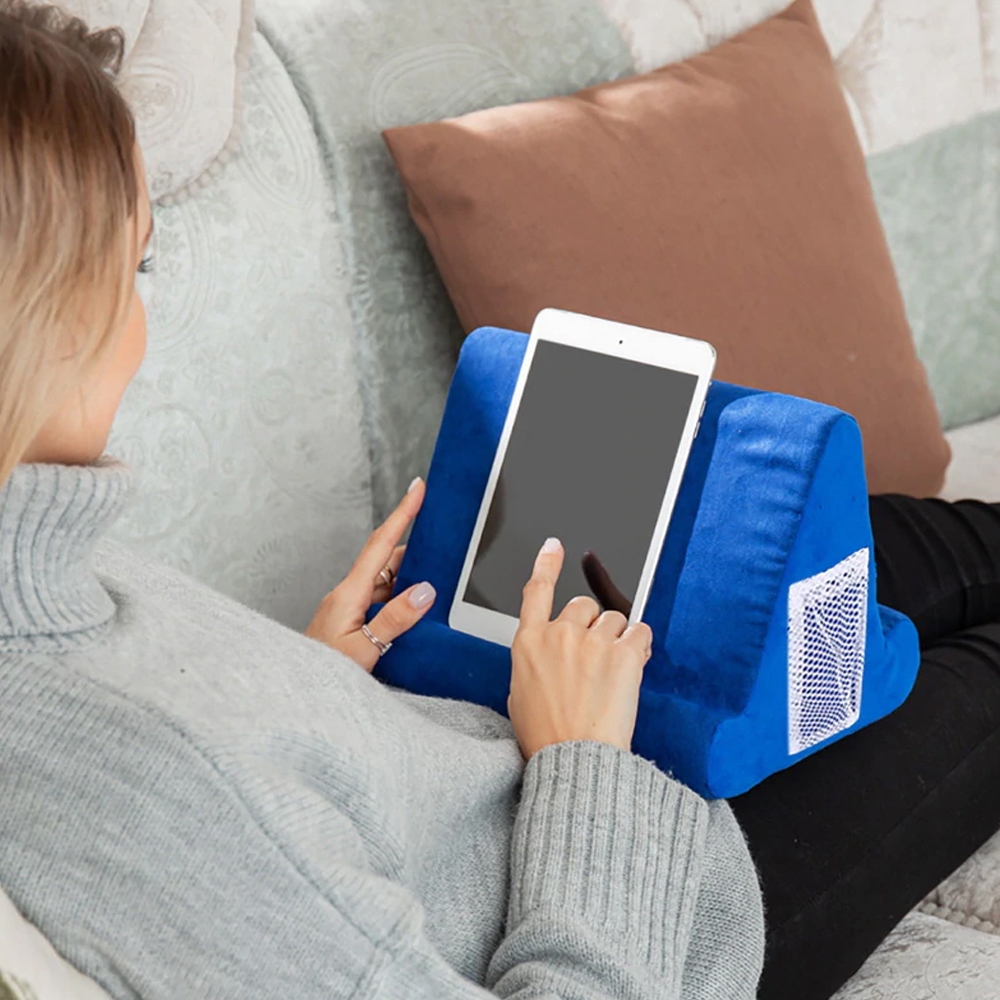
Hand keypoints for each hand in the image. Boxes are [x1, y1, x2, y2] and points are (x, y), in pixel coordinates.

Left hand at [306, 478, 436, 671]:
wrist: (295, 695)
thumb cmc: (322, 675)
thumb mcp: (364, 649)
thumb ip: (396, 619)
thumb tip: (425, 590)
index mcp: (348, 593)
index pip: (381, 544)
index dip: (402, 513)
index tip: (418, 488)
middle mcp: (348, 595)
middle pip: (387, 561)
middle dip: (416, 551)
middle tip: (443, 544)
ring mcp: (349, 608)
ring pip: (387, 583)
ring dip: (411, 581)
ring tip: (438, 587)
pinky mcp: (351, 622)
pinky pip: (381, 601)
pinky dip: (401, 600)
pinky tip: (415, 612)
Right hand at [508, 537, 652, 758]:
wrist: (574, 760)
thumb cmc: (547, 736)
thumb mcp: (521, 694)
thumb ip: (535, 662)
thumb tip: (550, 655)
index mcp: (529, 643)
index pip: (536, 591)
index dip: (546, 564)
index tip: (553, 546)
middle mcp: (559, 634)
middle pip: (584, 605)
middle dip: (594, 625)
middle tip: (596, 659)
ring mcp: (592, 642)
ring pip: (616, 619)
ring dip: (619, 639)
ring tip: (613, 674)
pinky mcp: (623, 654)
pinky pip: (641, 633)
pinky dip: (642, 647)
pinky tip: (634, 667)